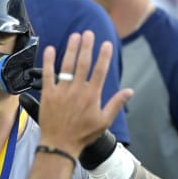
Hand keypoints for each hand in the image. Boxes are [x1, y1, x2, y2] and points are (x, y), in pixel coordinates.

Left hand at [38, 31, 132, 156]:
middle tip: (88, 33)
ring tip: (74, 36)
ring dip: (71, 49)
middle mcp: (77, 90)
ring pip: (67, 66)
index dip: (104, 56)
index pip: (100, 70)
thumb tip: (130, 91)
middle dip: (87, 46)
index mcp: (92, 96)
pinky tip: (50, 49)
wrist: (60, 145)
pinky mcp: (47, 94)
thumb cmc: (82, 135)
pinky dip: (48, 61)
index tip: (106, 44)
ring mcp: (61, 91)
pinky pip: (47, 74)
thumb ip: (116, 103)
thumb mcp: (104, 121)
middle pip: (83, 63)